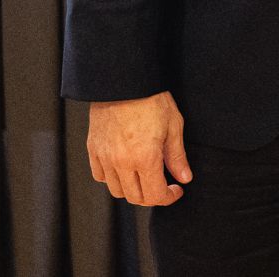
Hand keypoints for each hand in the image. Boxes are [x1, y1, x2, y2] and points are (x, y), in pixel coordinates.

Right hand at [86, 90, 192, 205]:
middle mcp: (122, 162)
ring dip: (133, 190)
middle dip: (153, 196)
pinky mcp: (93, 149)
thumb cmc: (151, 99)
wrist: (124, 80)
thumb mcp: (173, 126)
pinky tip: (124, 168)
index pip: (155, 195)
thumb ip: (177, 156)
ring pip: (117, 190)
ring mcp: (105, 157)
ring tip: (144, 176)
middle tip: (164, 185)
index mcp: (145, 158)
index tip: (176, 190)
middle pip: (136, 197)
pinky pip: (100, 176)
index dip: (169, 197)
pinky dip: (112, 178)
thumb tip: (184, 178)